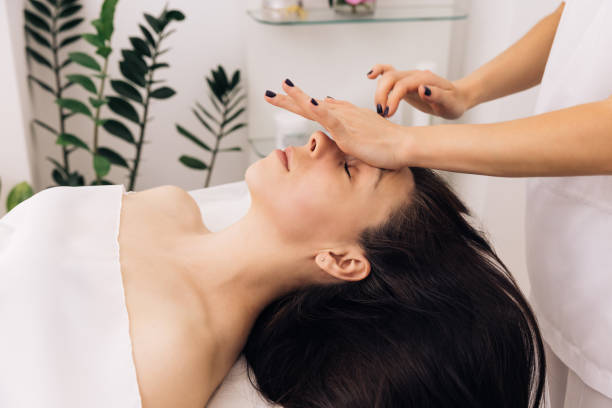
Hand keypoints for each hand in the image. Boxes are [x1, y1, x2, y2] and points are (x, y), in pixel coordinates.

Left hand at [264, 80, 410, 169]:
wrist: (404, 147)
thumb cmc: (386, 145)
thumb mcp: (360, 136)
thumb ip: (345, 129)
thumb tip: (330, 116)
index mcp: (344, 116)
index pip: (316, 107)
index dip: (298, 102)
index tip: (281, 96)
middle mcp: (343, 114)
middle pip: (310, 104)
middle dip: (288, 99)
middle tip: (268, 94)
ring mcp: (345, 121)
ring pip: (316, 107)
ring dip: (297, 98)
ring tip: (280, 89)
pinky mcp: (349, 132)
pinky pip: (331, 118)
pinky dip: (318, 108)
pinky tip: (307, 101)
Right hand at [367, 64, 468, 119]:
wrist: (457, 99)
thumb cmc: (454, 103)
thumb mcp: (450, 103)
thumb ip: (437, 95)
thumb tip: (421, 89)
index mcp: (424, 79)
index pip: (402, 85)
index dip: (392, 99)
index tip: (388, 114)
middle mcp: (414, 75)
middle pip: (390, 78)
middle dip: (381, 95)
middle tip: (382, 113)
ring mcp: (408, 78)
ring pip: (386, 76)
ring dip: (379, 91)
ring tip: (380, 109)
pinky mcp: (403, 83)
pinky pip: (388, 73)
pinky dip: (378, 72)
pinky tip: (370, 76)